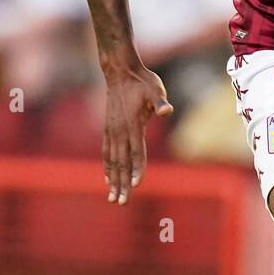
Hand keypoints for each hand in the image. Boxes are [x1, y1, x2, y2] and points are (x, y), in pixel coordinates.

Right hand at [103, 63, 172, 203]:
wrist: (120, 71)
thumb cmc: (142, 81)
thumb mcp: (155, 89)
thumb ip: (160, 102)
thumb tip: (166, 110)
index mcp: (132, 124)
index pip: (136, 152)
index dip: (136, 169)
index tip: (135, 185)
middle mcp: (120, 131)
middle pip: (121, 163)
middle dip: (122, 184)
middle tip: (121, 203)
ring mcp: (112, 131)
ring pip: (112, 161)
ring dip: (113, 181)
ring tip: (113, 199)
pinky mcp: (108, 130)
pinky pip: (106, 153)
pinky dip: (107, 168)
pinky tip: (107, 179)